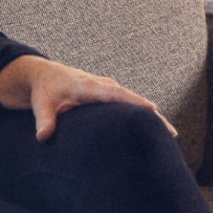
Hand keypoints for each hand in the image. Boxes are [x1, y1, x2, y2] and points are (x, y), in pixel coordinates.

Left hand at [0, 55, 176, 141]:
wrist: (43, 75)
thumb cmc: (44, 90)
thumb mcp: (41, 104)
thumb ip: (44, 120)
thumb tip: (43, 137)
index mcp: (88, 85)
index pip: (115, 93)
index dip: (133, 102)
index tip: (152, 110)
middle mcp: (102, 84)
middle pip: (132, 99)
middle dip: (152, 114)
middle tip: (171, 134)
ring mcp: (107, 88)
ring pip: (133, 101)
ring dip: (151, 116)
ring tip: (170, 136)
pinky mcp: (109, 93)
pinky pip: (128, 103)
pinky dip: (142, 114)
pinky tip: (154, 130)